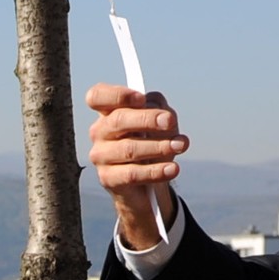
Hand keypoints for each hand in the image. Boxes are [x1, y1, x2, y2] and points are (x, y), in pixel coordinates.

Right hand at [85, 80, 185, 251]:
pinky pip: (132, 174)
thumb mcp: (159, 121)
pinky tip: (173, 169)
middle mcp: (99, 132)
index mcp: (109, 112)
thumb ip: (159, 109)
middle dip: (147, 119)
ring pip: (129, 149)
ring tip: (181, 146)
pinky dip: (156, 171)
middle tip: (170, 121)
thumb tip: (163, 115)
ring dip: (158, 146)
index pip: (97, 96)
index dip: (117, 95)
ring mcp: (101, 156)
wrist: (146, 184)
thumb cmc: (151, 144)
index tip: (141, 99)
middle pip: (118, 120)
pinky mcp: (108, 179)